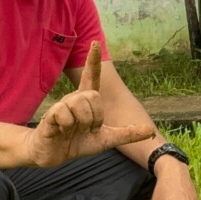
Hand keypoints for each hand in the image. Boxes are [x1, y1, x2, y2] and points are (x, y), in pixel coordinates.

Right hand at [26, 42, 153, 168]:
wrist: (54, 156)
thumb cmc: (78, 142)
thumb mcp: (106, 139)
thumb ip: (127, 134)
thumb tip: (150, 130)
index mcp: (87, 101)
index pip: (91, 76)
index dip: (93, 60)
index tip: (95, 43)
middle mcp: (74, 98)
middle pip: (93, 95)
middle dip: (95, 117)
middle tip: (88, 129)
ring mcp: (61, 105)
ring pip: (79, 103)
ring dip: (82, 123)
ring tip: (73, 131)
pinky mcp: (50, 115)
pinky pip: (64, 114)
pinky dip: (67, 127)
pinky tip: (61, 131)